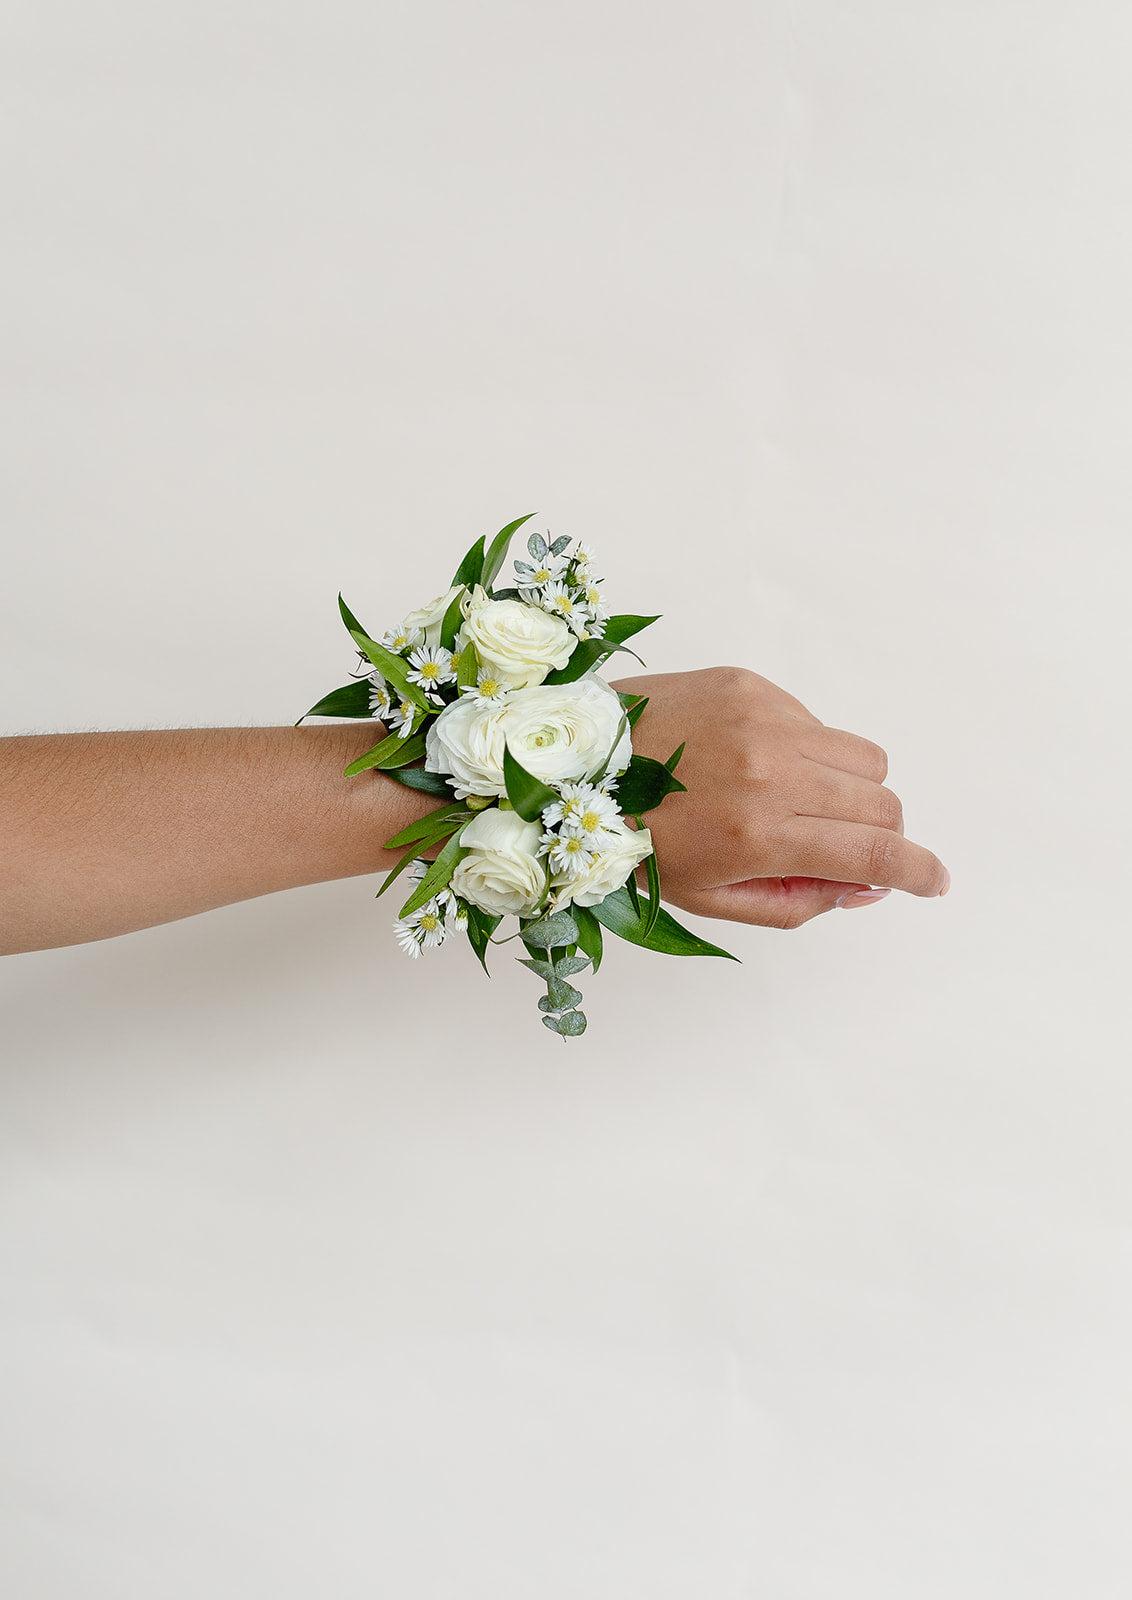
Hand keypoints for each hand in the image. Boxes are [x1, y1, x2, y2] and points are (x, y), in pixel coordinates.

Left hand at [611, 666, 949, 928]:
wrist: (573, 762)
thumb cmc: (638, 841)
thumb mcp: (710, 898)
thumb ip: (797, 900)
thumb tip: (865, 886)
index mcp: (759, 835)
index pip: (873, 852)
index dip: (918, 872)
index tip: (935, 881)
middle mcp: (771, 770)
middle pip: (882, 804)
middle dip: (879, 836)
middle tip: (841, 848)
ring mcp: (765, 719)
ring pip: (863, 758)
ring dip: (849, 790)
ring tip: (796, 803)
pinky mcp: (752, 685)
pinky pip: (818, 723)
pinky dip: (806, 752)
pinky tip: (753, 763)